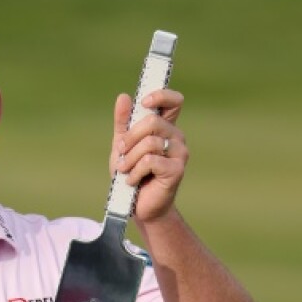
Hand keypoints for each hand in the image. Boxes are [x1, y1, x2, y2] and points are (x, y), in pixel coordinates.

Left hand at [109, 89, 187, 222]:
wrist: (138, 205)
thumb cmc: (132, 174)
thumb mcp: (122, 146)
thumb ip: (123, 122)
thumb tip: (124, 96)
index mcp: (165, 127)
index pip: (174, 101)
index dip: (161, 96)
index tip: (144, 103)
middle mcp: (176, 137)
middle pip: (153, 122)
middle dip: (130, 138)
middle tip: (121, 152)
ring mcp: (180, 153)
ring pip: (150, 143)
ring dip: (130, 159)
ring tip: (125, 170)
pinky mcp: (177, 170)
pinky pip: (150, 161)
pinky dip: (135, 172)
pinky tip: (132, 181)